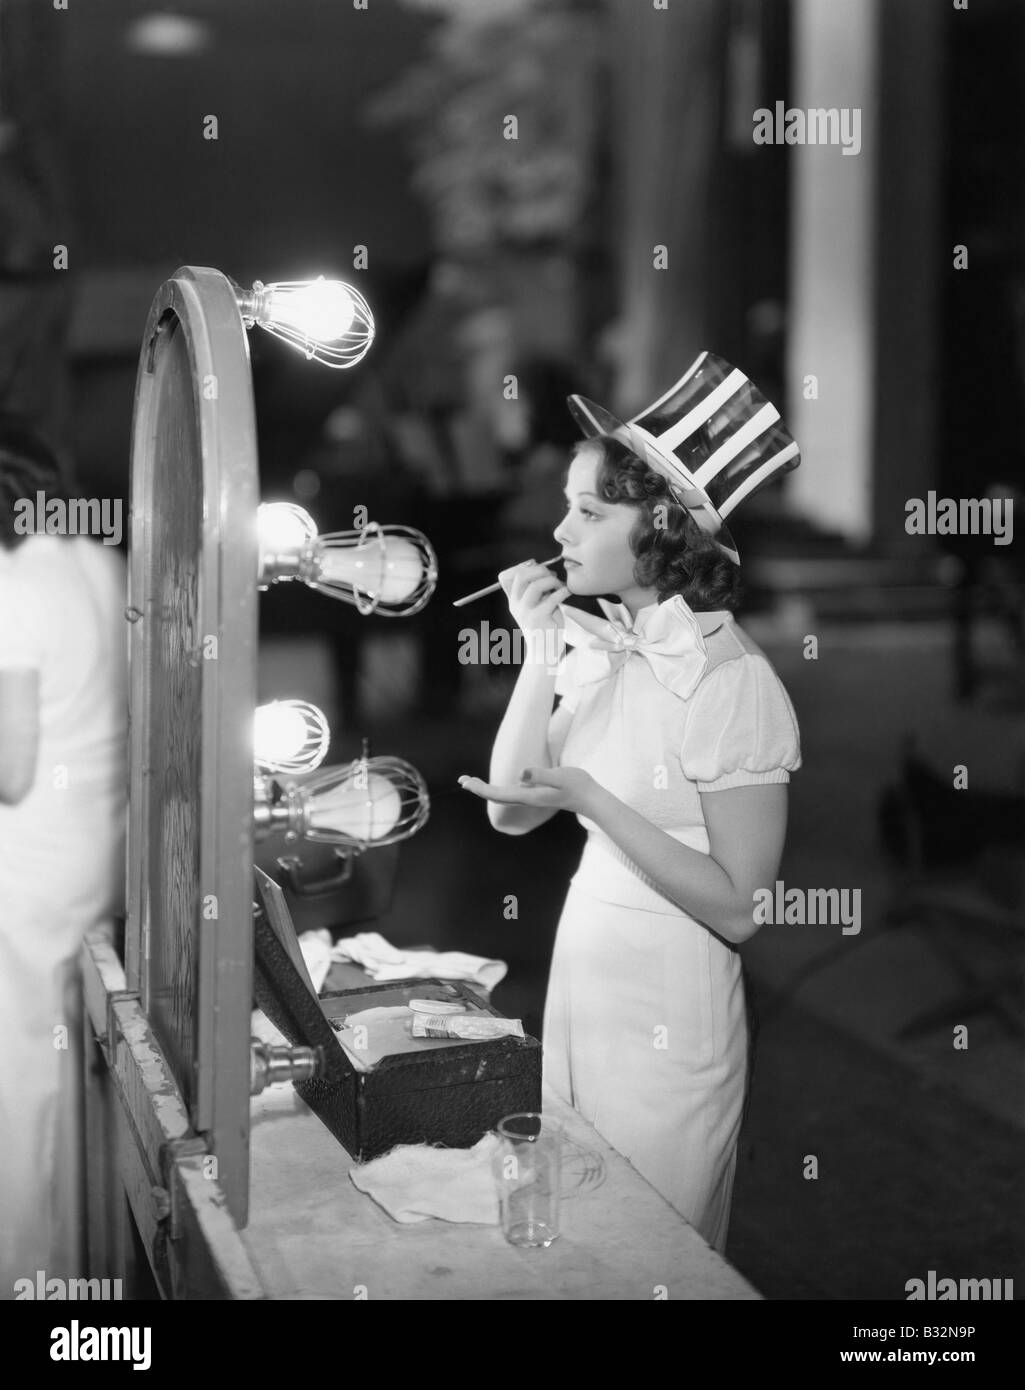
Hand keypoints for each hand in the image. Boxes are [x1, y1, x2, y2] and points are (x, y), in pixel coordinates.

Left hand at [458, 766, 599, 817]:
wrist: (591, 798)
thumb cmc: (578, 785)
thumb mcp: (561, 776)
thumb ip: (542, 775)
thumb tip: (521, 774)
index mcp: (529, 795)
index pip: (498, 793)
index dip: (481, 788)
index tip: (466, 782)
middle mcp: (527, 799)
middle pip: (496, 796)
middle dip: (478, 789)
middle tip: (461, 780)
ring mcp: (531, 797)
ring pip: (502, 795)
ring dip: (486, 789)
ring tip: (471, 782)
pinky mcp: (536, 794)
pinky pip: (510, 793)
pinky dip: (497, 789)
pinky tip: (495, 786)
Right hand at [497, 560, 569, 637]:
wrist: (544, 652)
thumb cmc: (544, 628)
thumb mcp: (537, 607)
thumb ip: (538, 592)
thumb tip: (547, 571)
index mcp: (514, 601)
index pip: (517, 575)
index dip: (532, 568)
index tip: (545, 572)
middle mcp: (517, 605)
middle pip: (524, 576)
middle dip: (541, 571)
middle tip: (554, 577)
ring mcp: (526, 612)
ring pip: (536, 585)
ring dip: (552, 581)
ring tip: (561, 586)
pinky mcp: (538, 618)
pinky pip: (551, 598)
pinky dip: (562, 592)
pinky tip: (568, 592)